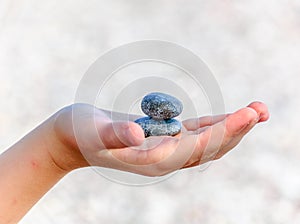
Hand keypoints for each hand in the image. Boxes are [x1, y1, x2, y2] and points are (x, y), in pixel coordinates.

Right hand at [52, 102, 268, 175]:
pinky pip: (195, 132)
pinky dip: (215, 124)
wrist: (75, 137)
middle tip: (261, 110)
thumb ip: (114, 135)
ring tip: (257, 111)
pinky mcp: (164, 137)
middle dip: (236, 130)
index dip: (222, 132)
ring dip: (232, 127)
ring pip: (207, 142)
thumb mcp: (93, 132)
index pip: (195, 149)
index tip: (246, 115)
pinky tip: (230, 117)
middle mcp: (164, 158)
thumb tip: (137, 133)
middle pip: (209, 148)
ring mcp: (166, 148)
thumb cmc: (81, 133)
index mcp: (152, 161)